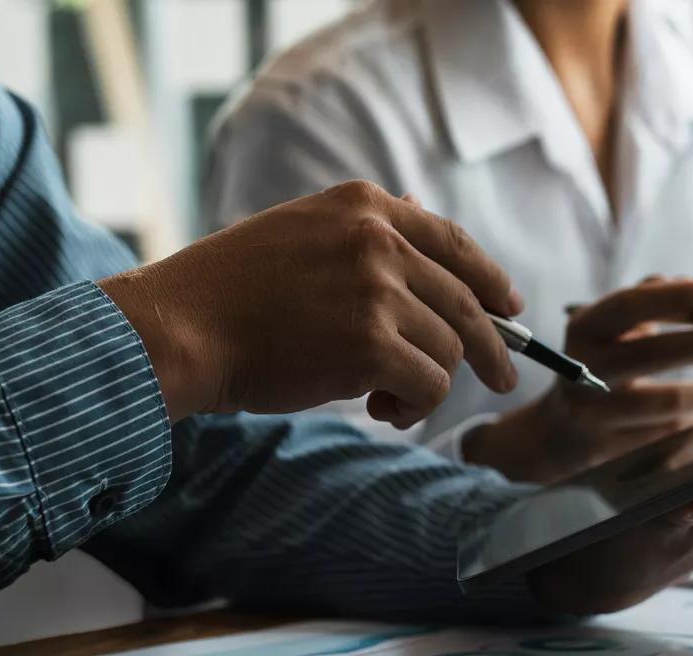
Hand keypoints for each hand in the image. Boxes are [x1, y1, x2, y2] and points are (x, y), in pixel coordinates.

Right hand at [99, 181, 520, 424]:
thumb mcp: (302, 234)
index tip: (510, 307)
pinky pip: (431, 385)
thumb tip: (420, 211)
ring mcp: (378, 291)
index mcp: (365, 207)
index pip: (453, 241)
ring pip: (449, 351)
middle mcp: (380, 241)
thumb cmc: (233, 292)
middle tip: (505, 380)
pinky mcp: (374, 345)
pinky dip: (415, 407)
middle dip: (494, 348)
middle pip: (467, 303)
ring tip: (389, 401)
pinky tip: (384, 410)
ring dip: (428, 385)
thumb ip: (364, 232)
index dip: (490, 278)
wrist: (182, 327)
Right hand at [463, 277, 692, 482]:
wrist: (559, 431)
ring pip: (664, 404)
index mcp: (585, 328)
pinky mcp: (611, 448)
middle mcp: (582, 370)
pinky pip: (667, 432)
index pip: (629, 306)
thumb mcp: (613, 327)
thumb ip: (651, 301)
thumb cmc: (600, 363)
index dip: (676, 298)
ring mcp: (595, 413)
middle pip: (648, 356)